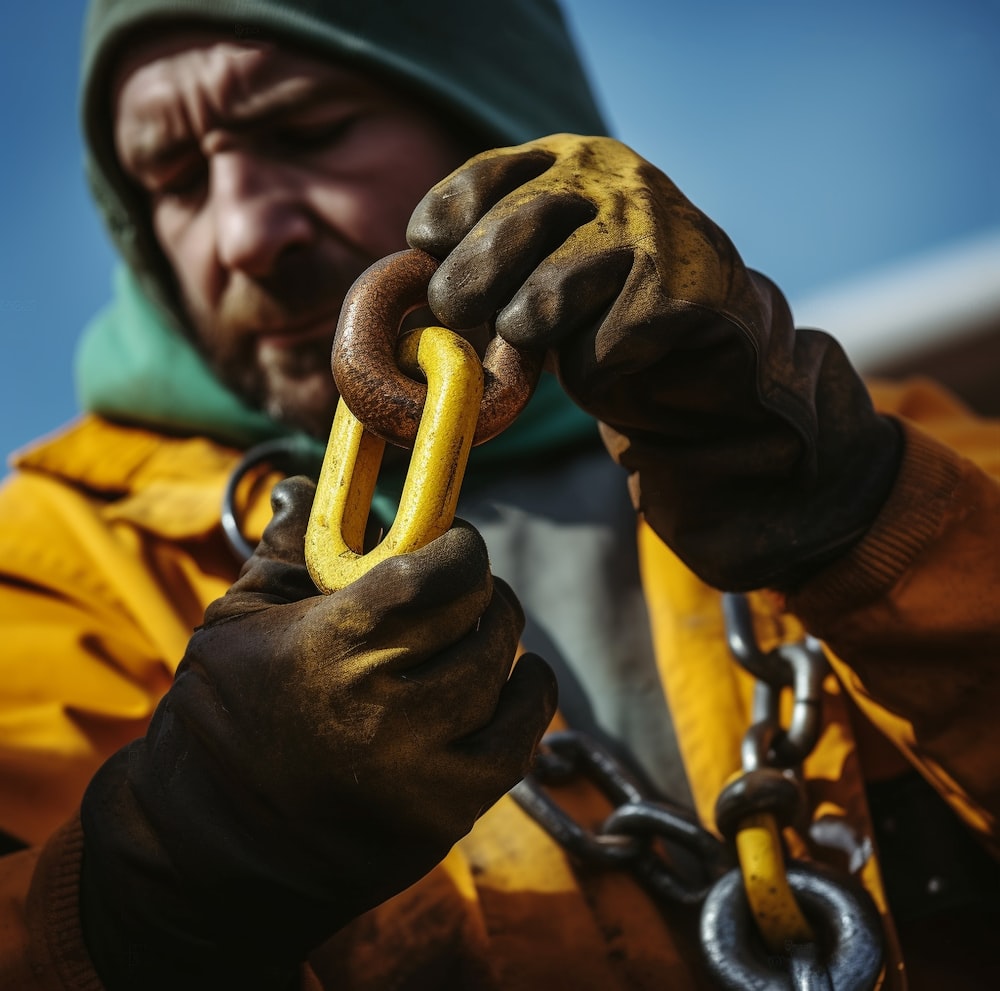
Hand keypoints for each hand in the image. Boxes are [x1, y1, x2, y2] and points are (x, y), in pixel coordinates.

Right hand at [79, 477, 555, 989]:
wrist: (212, 848)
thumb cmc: (221, 719)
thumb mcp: (237, 622)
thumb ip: (287, 550)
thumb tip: (307, 484)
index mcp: (333, 647)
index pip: (441, 572)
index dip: (458, 547)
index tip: (450, 544)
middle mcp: (385, 708)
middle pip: (483, 615)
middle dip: (479, 588)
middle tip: (461, 587)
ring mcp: (423, 767)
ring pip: (505, 671)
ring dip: (498, 638)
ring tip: (474, 631)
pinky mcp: (446, 811)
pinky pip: (522, 735)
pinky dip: (528, 695)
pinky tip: (510, 680)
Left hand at [408, 134, 900, 590]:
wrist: (715, 357)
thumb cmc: (609, 312)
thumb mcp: (543, 262)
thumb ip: (489, 256)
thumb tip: (415, 288)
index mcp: (573, 163)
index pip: (480, 181)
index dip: (443, 229)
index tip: (434, 259)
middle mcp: (611, 184)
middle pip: (499, 240)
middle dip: (464, 295)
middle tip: (469, 320)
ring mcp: (649, 235)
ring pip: (536, 306)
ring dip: (529, 340)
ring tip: (553, 340)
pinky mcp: (675, 297)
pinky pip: (589, 355)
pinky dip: (591, 373)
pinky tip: (622, 356)